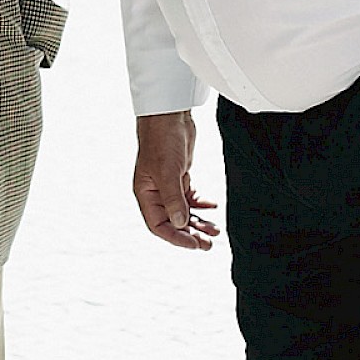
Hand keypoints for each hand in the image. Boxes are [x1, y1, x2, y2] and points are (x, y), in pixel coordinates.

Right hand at [132, 111, 218, 249]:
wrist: (169, 115)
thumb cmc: (161, 139)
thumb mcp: (168, 171)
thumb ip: (174, 199)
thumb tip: (180, 224)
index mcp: (145, 194)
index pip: (158, 225)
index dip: (175, 238)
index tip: (194, 244)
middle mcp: (155, 192)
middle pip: (172, 222)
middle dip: (190, 234)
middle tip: (208, 244)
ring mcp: (168, 185)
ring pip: (183, 211)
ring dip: (198, 222)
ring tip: (214, 231)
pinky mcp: (179, 176)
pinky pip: (190, 197)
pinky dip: (201, 204)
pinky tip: (212, 207)